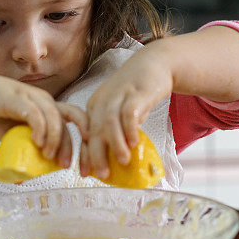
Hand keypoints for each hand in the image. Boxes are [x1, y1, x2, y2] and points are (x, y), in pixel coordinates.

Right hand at [0, 72, 87, 167]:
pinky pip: (35, 114)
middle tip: (66, 166)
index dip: (85, 141)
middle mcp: (46, 101)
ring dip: (55, 139)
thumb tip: (24, 179)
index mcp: (51, 108)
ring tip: (48, 156)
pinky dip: (40, 129)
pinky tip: (37, 142)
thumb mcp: (14, 136)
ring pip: (55, 118)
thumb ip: (23, 150)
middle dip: (73, 146)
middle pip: (70, 121)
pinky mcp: (19, 98)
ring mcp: (33, 97)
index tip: (85, 163)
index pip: (77, 120)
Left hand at [80, 47, 172, 178]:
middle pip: (95, 130)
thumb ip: (116, 131)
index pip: (85, 134)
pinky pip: (129, 112)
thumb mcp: (120, 111)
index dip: (84, 155)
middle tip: (103, 174)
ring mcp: (118, 95)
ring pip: (110, 122)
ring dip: (115, 144)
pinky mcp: (136, 92)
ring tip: (123, 161)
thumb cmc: (136, 93)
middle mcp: (102, 101)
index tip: (84, 173)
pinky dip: (130, 129)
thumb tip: (115, 160)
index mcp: (94, 107)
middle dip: (96, 154)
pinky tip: (135, 143)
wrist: (154, 64)